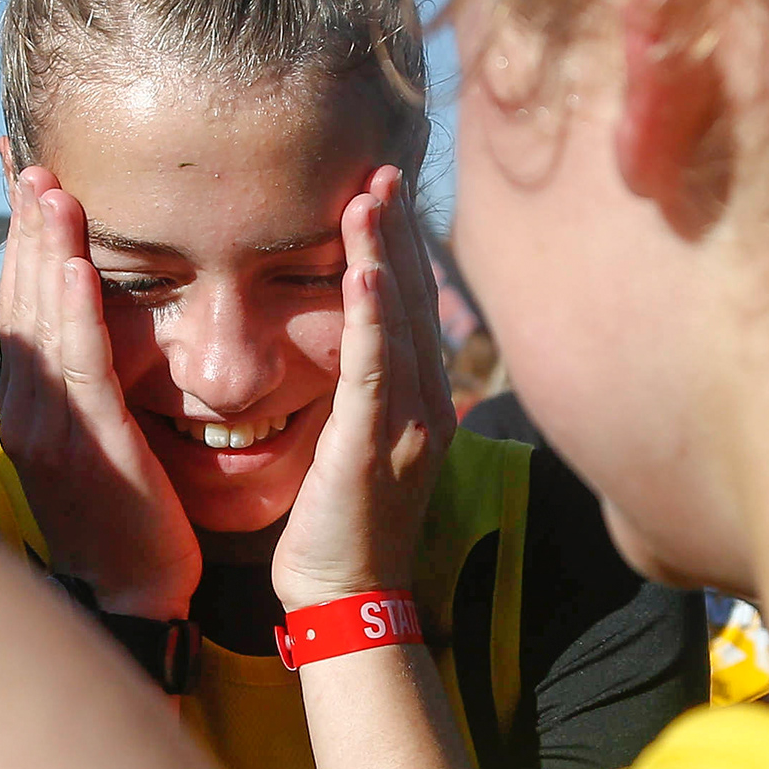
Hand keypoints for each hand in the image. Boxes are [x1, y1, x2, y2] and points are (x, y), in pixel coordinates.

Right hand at [0, 158, 200, 621]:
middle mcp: (24, 414)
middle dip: (22, 231)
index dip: (18, 246)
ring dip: (42, 251)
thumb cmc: (129, 526)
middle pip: (18, 303)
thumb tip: (97, 340)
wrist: (134, 599)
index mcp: (27, 411)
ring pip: (40, 323)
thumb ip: (91, 393)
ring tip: (48, 190)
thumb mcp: (100, 446)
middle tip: (28, 164)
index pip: (18, 310)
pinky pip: (78, 365)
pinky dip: (72, 311)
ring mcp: (46, 431)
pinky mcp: (85, 446)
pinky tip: (73, 264)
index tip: (24, 186)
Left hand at [272, 166, 454, 612]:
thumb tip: (348, 352)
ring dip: (384, 254)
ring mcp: (407, 426)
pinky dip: (369, 317)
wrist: (347, 600)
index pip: (414, 308)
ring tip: (371, 196)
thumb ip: (360, 396)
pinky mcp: (374, 447)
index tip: (386, 192)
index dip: (403, 247)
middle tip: (384, 168)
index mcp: (424, 403)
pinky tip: (362, 271)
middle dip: (399, 232)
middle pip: (415, 301)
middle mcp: (428, 406)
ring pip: (396, 323)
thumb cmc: (340, 528)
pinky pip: (373, 369)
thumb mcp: (355, 446)